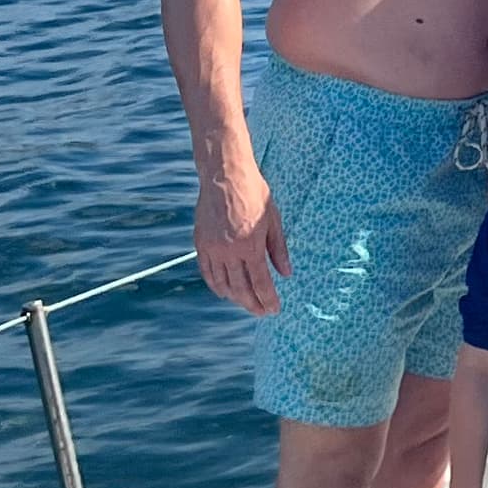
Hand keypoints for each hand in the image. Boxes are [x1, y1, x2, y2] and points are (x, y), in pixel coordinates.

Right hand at [195, 167, 289, 315]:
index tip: (274, 309)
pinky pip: (207, 272)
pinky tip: (225, 291)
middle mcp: (230, 250)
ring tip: (246, 303)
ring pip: (223, 284)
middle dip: (253, 304)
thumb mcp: (273, 220)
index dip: (268, 299)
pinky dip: (216, 285)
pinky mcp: (201, 243)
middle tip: (262, 312)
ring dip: (235, 298)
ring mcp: (213, 248)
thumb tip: (286, 274)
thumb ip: (279, 249)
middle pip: (241, 289)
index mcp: (251, 245)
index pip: (261, 282)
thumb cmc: (254, 194)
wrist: (224, 175)